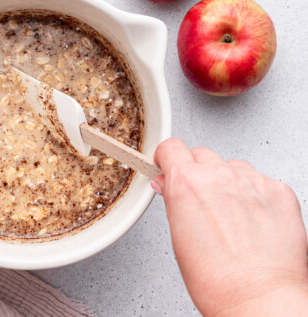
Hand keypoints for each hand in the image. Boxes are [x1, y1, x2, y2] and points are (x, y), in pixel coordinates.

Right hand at [152, 138, 307, 315]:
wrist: (260, 298)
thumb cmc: (218, 280)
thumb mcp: (178, 237)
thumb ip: (175, 201)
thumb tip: (170, 185)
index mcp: (187, 184)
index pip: (171, 147)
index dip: (167, 157)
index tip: (168, 164)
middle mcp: (219, 176)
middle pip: (201, 154)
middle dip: (196, 171)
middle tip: (199, 196)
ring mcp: (252, 181)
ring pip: (232, 166)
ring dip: (227, 181)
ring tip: (230, 213)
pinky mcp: (279, 190)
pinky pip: (261, 180)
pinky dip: (255, 194)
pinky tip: (252, 219)